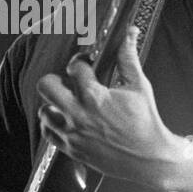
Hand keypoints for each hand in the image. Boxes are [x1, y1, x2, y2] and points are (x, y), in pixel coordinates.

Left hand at [37, 27, 170, 185]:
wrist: (149, 159)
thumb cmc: (145, 122)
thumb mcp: (139, 86)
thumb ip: (128, 58)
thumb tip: (129, 32)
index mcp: (94, 97)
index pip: (74, 67)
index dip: (81, 61)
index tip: (87, 64)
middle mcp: (78, 115)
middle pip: (46, 86)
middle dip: (56, 79)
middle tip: (68, 82)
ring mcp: (72, 134)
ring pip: (43, 111)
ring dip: (54, 104)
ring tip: (69, 103)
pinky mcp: (71, 150)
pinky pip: (47, 133)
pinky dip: (53, 125)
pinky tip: (66, 120)